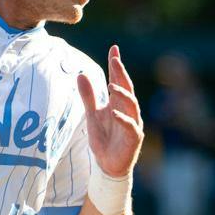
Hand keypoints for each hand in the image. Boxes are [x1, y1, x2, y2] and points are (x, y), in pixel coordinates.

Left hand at [74, 44, 142, 177]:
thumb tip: (80, 74)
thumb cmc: (103, 139)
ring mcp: (133, 123)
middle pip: (127, 88)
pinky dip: (123, 119)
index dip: (116, 65)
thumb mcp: (92, 115)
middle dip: (122, 74)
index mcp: (118, 103)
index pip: (119, 80)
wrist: (108, 165)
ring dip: (123, 94)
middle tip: (116, 60)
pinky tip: (114, 112)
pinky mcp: (134, 138)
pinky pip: (131, 126)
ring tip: (112, 86)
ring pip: (132, 105)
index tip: (114, 48)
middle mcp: (128, 110)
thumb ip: (88, 96)